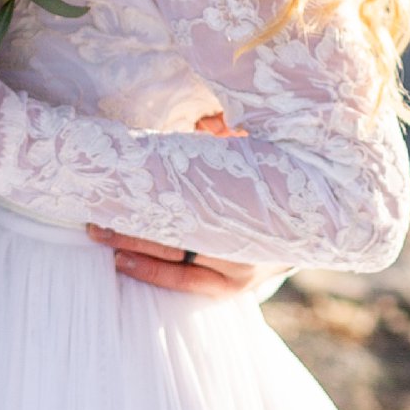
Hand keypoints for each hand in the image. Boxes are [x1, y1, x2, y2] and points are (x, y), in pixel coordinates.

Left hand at [92, 110, 256, 294]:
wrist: (312, 231)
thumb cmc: (274, 183)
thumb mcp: (260, 154)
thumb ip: (233, 139)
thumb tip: (205, 121)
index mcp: (253, 204)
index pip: (194, 200)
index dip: (157, 190)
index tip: (124, 180)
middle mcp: (246, 241)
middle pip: (179, 230)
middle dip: (133, 219)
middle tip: (96, 208)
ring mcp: (239, 271)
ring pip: (176, 260)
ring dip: (132, 246)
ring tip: (97, 232)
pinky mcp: (232, 288)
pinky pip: (184, 283)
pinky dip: (150, 272)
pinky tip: (121, 260)